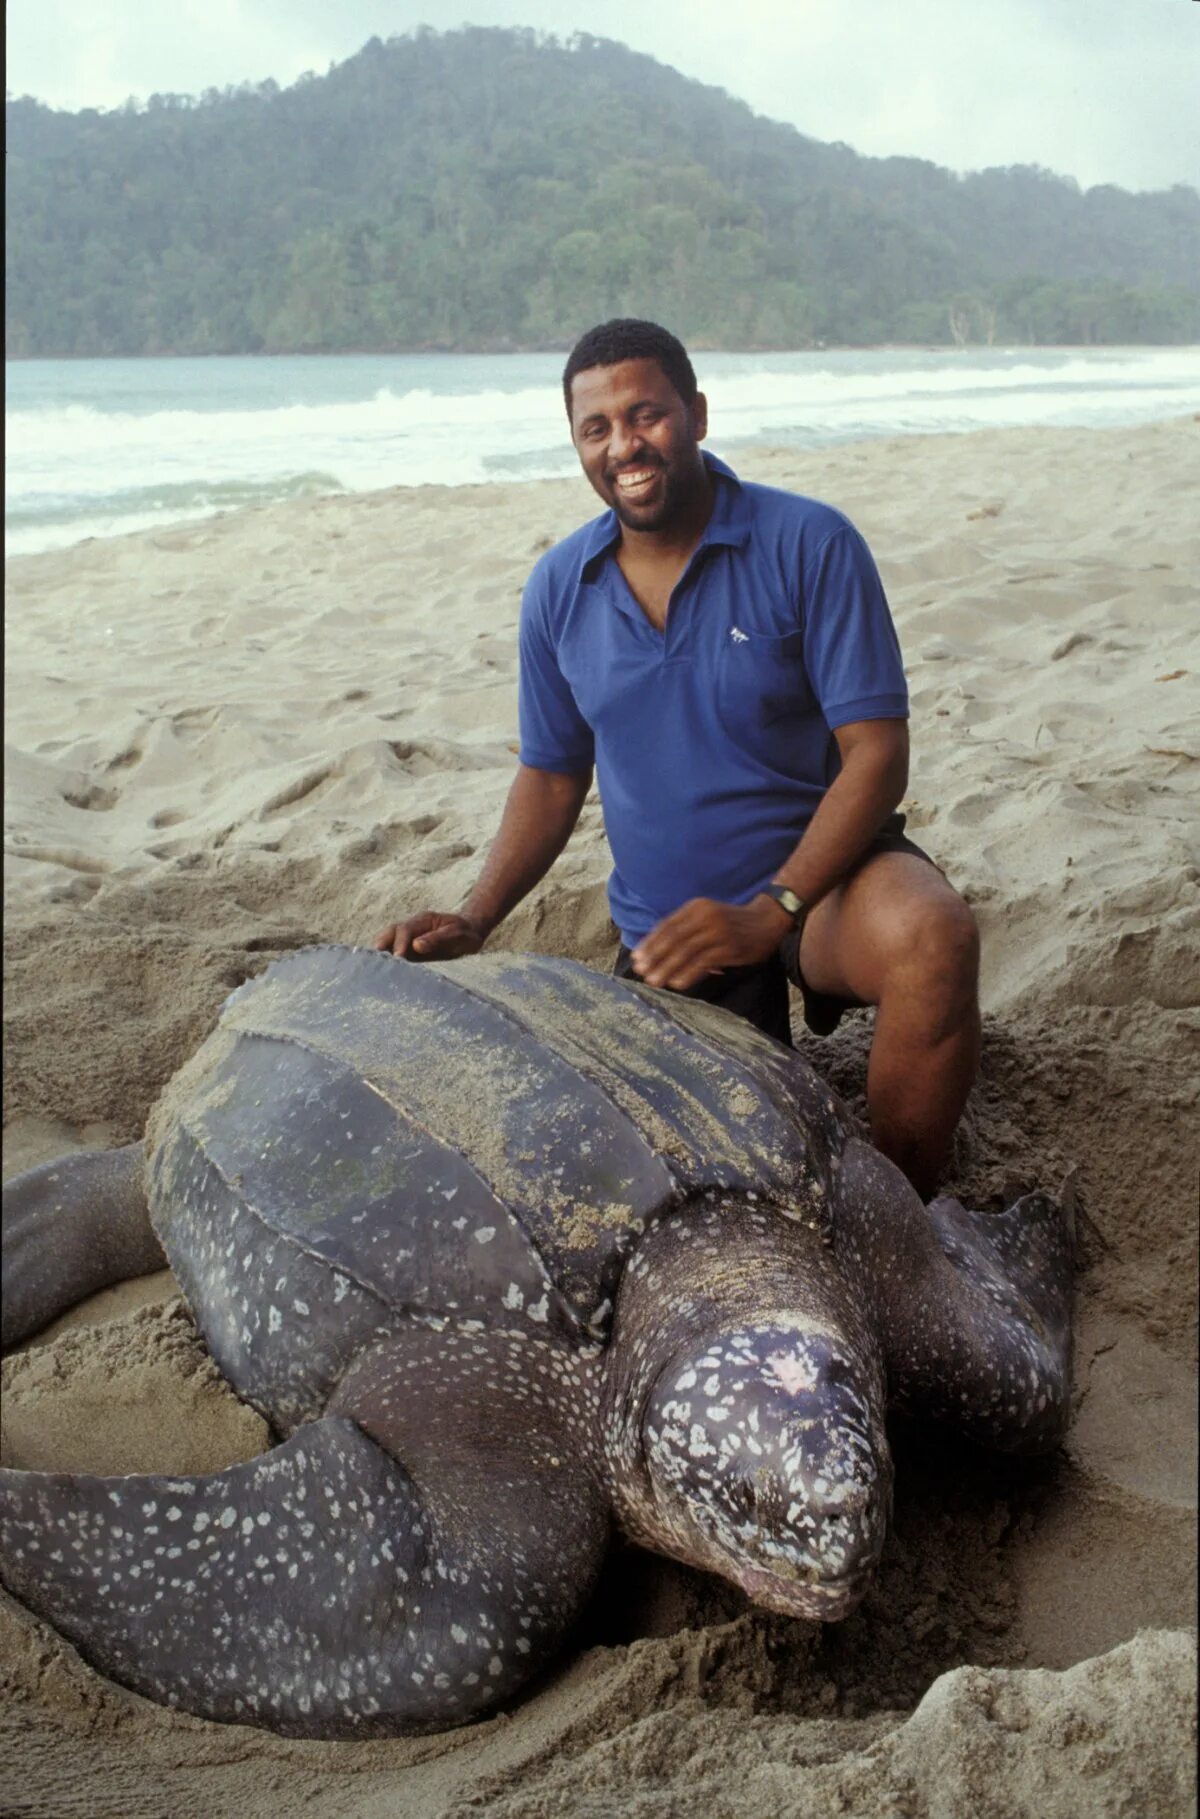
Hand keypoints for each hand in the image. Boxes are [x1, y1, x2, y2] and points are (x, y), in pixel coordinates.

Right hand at [373, 911, 485, 960]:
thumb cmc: (466, 933)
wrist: (471, 932)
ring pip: (389, 941)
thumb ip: (438, 939)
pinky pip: (395, 953)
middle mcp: (413, 927)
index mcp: (424, 920)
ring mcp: (410, 938)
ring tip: (373, 969)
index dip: (399, 943)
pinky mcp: (410, 950)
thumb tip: (416, 945)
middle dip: (381, 944)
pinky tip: (382, 973)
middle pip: (390, 932)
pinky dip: (388, 961)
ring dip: (381, 953)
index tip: (398, 958)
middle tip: (373, 961)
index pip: (405, 929)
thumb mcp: (457, 934)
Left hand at [630, 895, 791, 990]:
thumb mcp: (707, 916)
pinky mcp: (729, 947)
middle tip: (641, 972)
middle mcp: (705, 916)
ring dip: (667, 968)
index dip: (651, 943)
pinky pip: (703, 962)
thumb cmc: (732, 922)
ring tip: (655, 981)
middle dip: (655, 957)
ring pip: (686, 952)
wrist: (768, 920)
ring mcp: (718, 931)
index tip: (637, 958)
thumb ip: (686, 929)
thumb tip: (658, 951)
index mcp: (696, 907)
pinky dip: (688, 973)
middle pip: (673, 939)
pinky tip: (677, 984)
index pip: (667, 926)